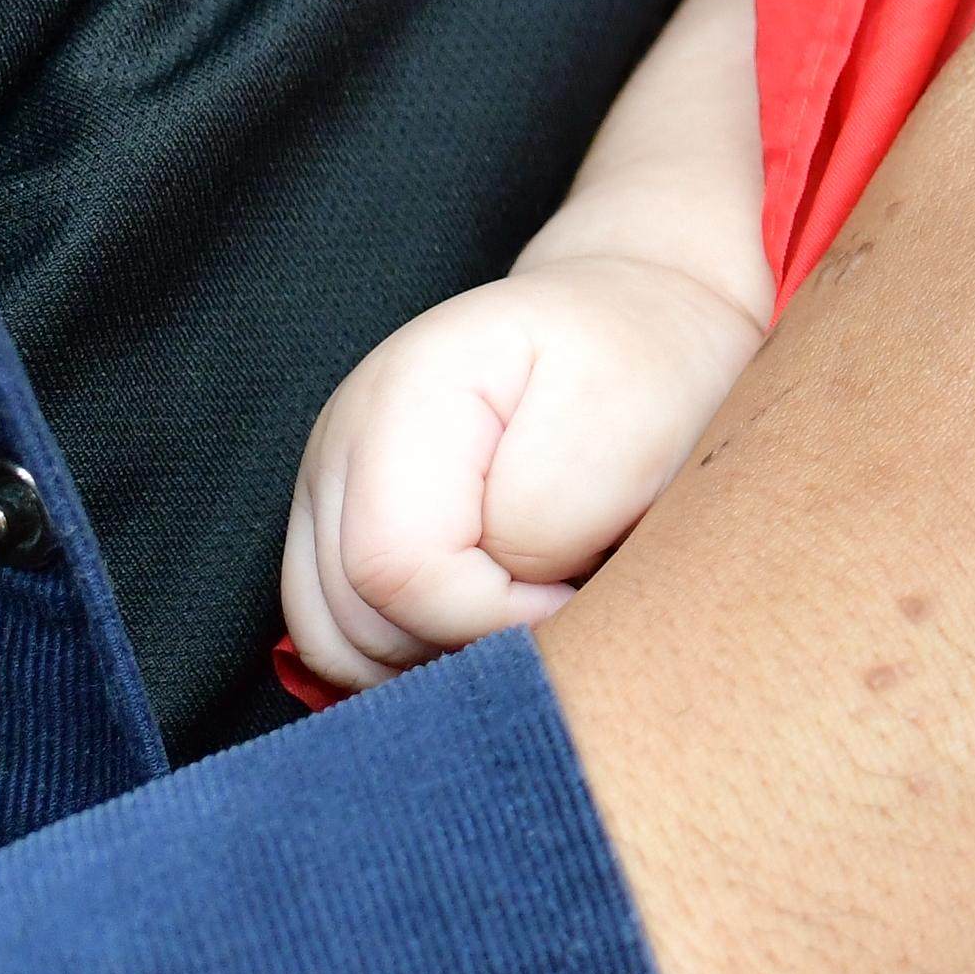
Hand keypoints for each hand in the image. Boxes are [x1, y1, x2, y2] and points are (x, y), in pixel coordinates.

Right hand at [276, 255, 762, 686]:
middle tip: (555, 599)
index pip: (396, 567)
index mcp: (408, 394)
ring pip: (334, 639)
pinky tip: (479, 615)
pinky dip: (404, 649)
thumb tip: (496, 591)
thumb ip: (549, 517)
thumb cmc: (646, 369)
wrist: (637, 322)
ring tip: (520, 602)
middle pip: (354, 614)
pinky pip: (335, 634)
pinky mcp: (335, 523)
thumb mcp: (634, 426)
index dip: (489, 613)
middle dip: (462, 638)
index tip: (572, 590)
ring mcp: (327, 481)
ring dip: (430, 652)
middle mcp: (344, 437)